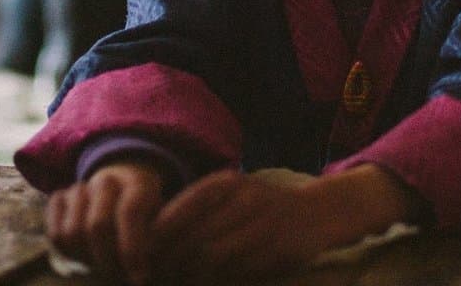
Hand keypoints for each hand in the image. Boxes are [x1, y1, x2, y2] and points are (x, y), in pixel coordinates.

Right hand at [45, 161, 166, 284]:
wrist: (122, 188)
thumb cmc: (148, 215)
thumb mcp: (162, 221)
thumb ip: (156, 239)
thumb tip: (143, 273)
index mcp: (138, 183)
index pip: (130, 212)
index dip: (133, 248)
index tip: (140, 278)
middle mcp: (107, 180)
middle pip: (97, 225)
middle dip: (107, 259)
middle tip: (118, 277)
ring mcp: (80, 187)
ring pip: (71, 232)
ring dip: (86, 258)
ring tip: (103, 267)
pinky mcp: (59, 198)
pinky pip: (54, 233)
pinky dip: (67, 251)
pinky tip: (85, 256)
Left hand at [149, 165, 421, 283]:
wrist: (322, 211)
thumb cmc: (267, 209)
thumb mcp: (232, 199)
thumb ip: (196, 216)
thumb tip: (147, 244)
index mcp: (223, 184)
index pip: (171, 216)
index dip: (150, 245)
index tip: (137, 265)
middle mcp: (239, 198)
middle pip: (185, 239)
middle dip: (164, 266)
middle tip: (151, 281)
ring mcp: (259, 221)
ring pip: (206, 257)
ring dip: (185, 277)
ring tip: (175, 283)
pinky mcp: (275, 246)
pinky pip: (233, 269)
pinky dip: (214, 281)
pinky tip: (206, 284)